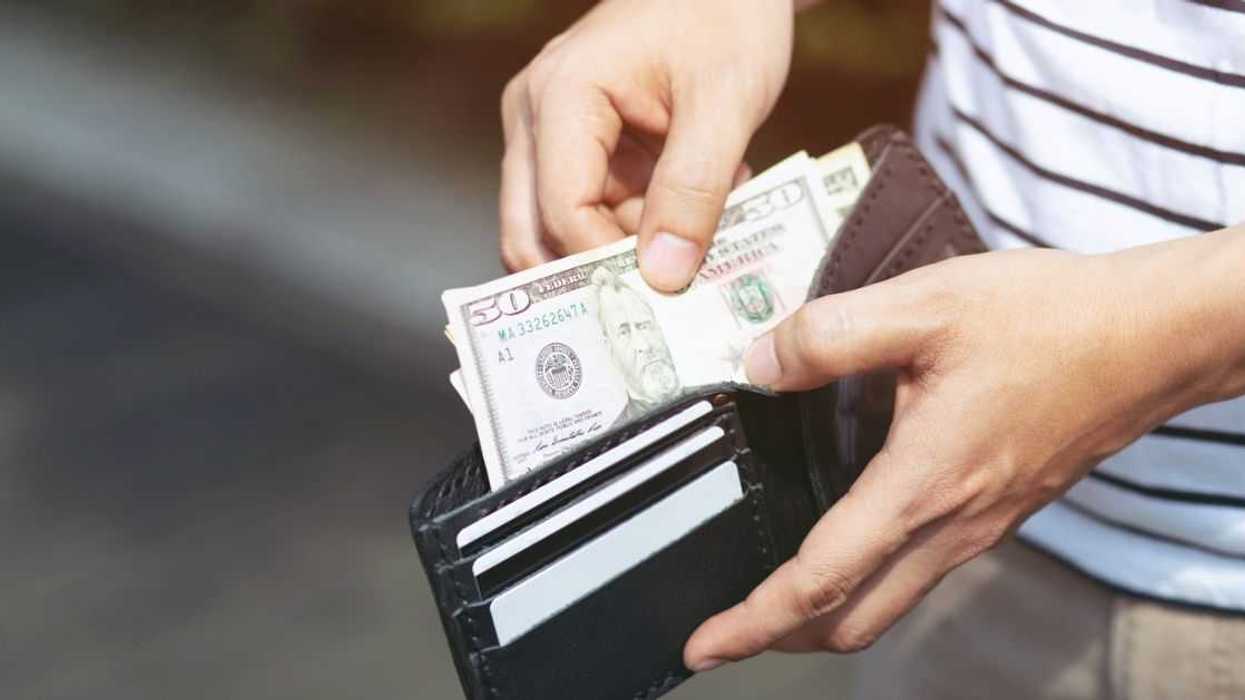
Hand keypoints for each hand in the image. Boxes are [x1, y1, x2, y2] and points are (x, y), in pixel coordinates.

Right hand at [498, 0, 794, 290]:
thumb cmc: (725, 17)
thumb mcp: (726, 104)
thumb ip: (694, 190)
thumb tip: (663, 277)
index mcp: (561, 96)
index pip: (561, 211)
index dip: (606, 263)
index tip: (666, 293)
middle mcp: (534, 117)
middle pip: (530, 233)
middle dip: (592, 274)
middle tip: (659, 297)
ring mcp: (546, 134)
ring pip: (558, 232)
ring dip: (622, 251)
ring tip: (695, 225)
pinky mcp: (572, 148)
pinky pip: (587, 214)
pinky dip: (634, 228)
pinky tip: (688, 205)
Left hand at [684, 240, 1243, 668]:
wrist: (1154, 337)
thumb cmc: (1052, 322)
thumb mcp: (926, 305)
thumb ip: (829, 334)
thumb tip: (759, 363)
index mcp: (923, 485)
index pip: (820, 580)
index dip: (755, 622)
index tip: (707, 645)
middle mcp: (954, 524)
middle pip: (853, 620)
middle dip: (782, 637)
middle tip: (729, 631)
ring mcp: (982, 526)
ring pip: (889, 602)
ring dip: (826, 611)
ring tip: (775, 594)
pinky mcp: (999, 510)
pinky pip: (921, 570)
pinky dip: (868, 578)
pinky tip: (849, 536)